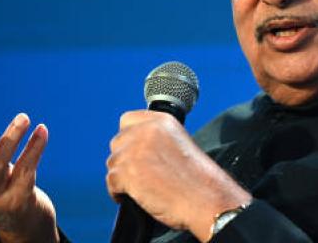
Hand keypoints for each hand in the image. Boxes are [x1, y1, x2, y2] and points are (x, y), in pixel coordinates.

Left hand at [106, 110, 251, 242]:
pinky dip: (119, 193)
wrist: (206, 198)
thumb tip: (134, 148)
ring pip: (113, 163)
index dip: (129, 137)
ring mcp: (135, 150)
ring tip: (140, 188)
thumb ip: (156, 140)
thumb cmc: (197, 180)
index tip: (134, 150)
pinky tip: (134, 197)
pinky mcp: (127, 172)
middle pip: (118, 142)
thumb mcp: (179, 144)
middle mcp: (147, 130)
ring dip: (123, 177)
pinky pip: (111, 182)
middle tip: (139, 174)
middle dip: (125, 158)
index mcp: (162, 121)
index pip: (128, 120)